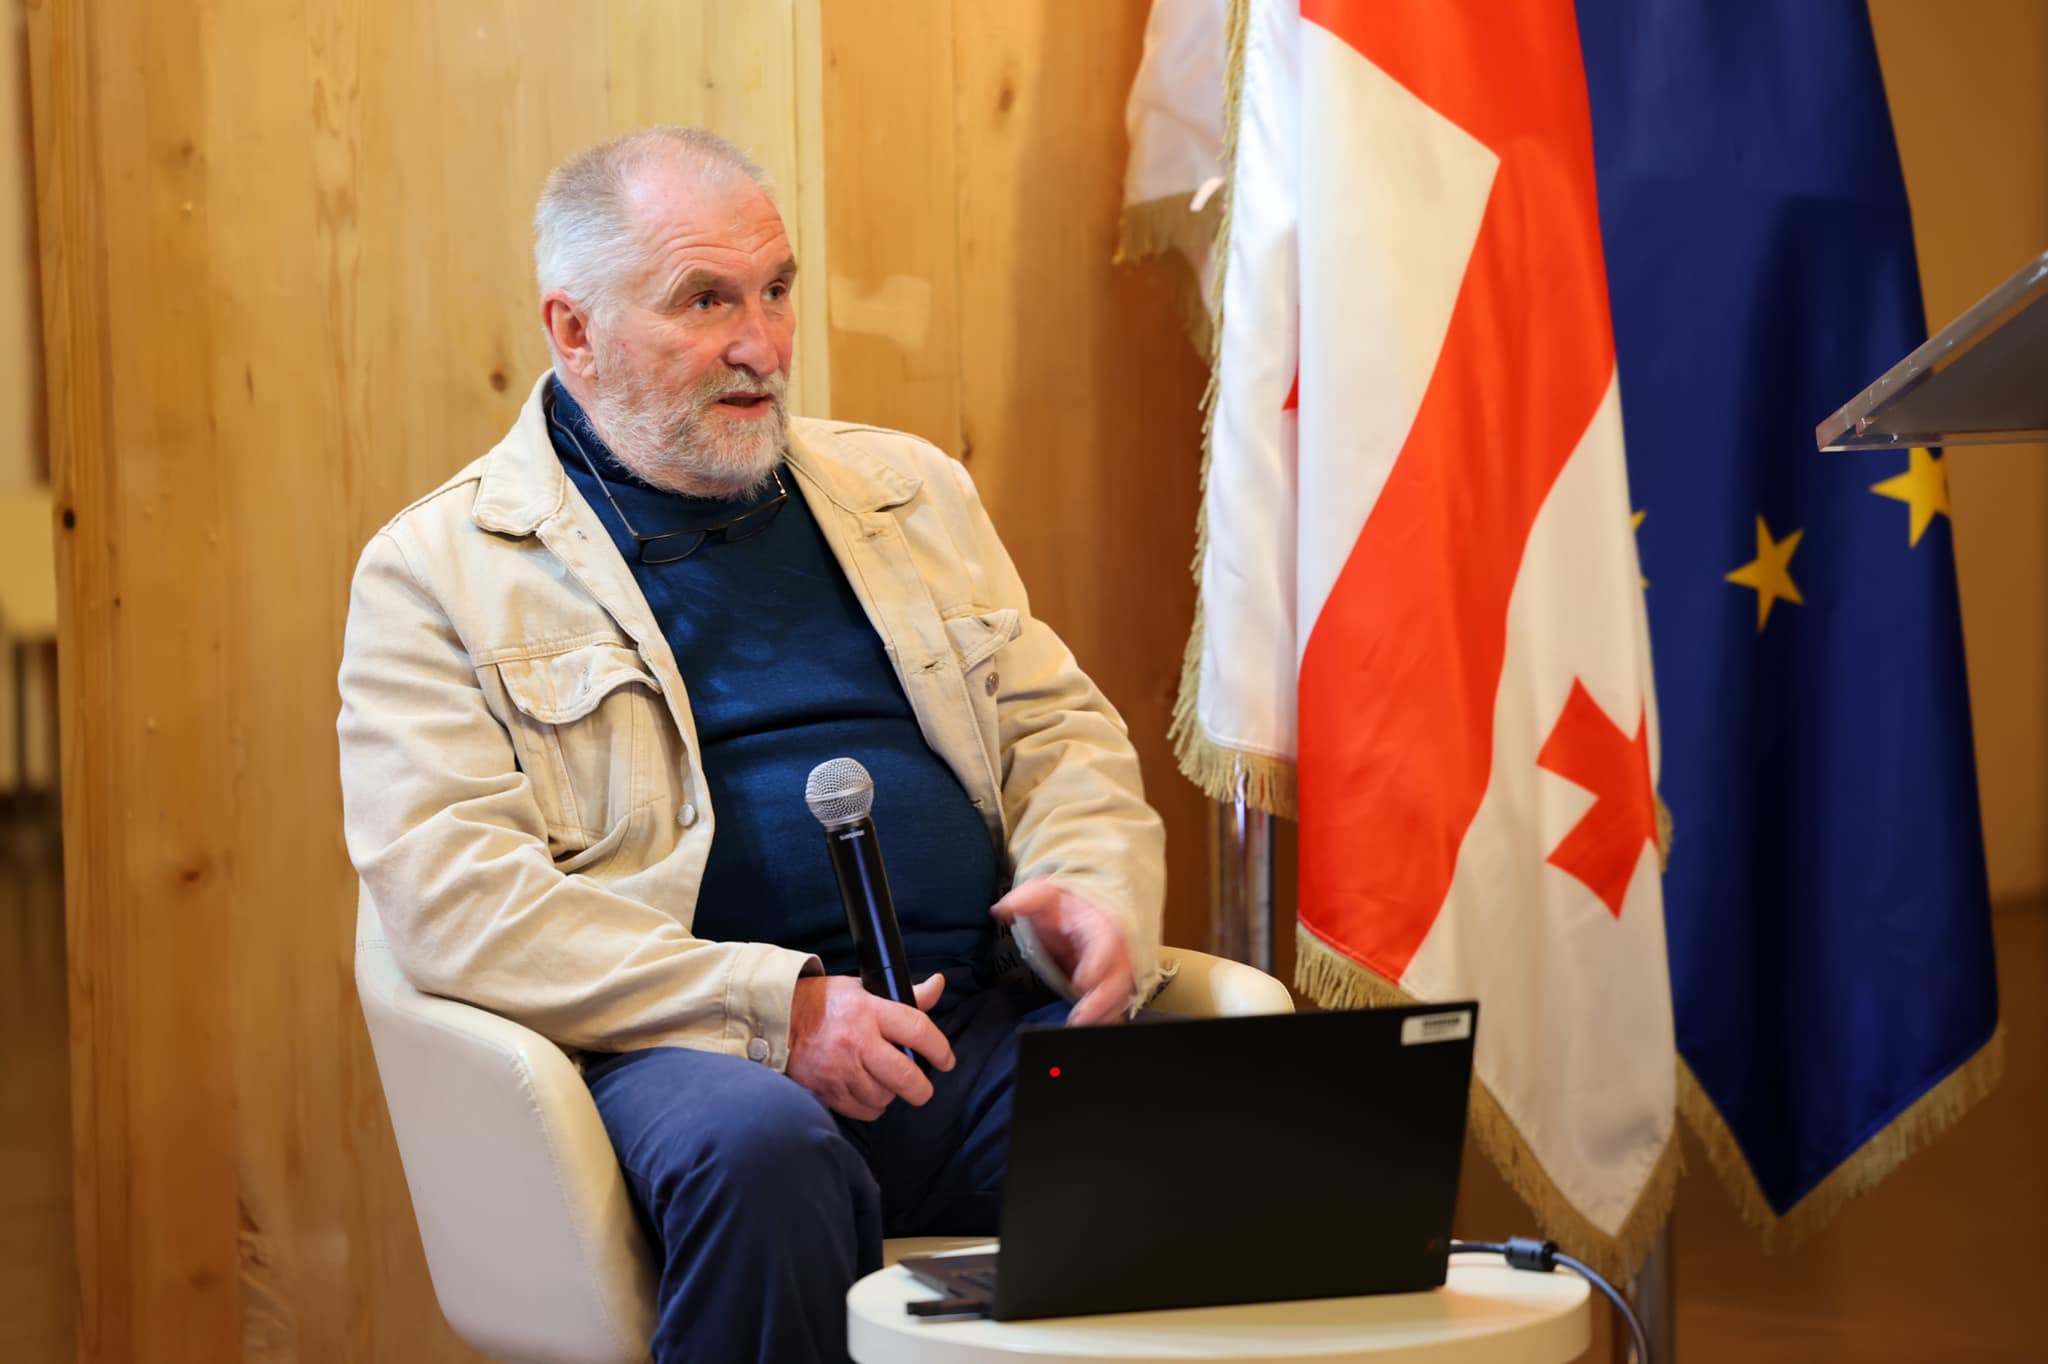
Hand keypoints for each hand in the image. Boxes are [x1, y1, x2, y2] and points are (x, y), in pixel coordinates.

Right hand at [787, 974, 954, 1121]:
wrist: (776, 1021)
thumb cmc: (825, 1003)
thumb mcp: (864, 989)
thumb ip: (906, 995)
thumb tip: (938, 984)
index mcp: (869, 1011)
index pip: (918, 1030)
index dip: (940, 1049)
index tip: (947, 1060)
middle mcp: (857, 1041)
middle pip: (905, 1076)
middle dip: (922, 1088)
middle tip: (922, 1088)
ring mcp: (840, 1069)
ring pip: (884, 1097)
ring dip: (891, 1094)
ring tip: (884, 1082)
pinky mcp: (827, 1091)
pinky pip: (863, 1110)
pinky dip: (871, 1106)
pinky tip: (865, 1091)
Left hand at [991, 880, 1134, 1025]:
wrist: (1080, 914)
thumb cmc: (1063, 907)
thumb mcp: (1044, 895)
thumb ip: (1026, 900)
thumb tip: (1000, 910)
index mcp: (1101, 926)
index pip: (1108, 944)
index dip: (1098, 965)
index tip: (1082, 983)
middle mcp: (1117, 951)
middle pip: (1119, 978)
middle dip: (1101, 1002)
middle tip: (1078, 1020)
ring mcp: (1117, 972)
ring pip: (1120, 998)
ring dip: (1103, 1016)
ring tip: (1079, 1031)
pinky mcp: (1113, 989)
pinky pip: (1116, 1008)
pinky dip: (1104, 1021)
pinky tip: (1087, 1032)